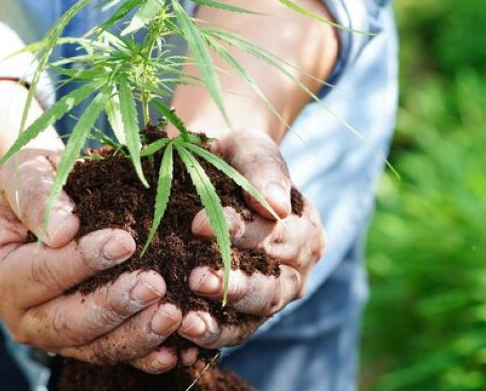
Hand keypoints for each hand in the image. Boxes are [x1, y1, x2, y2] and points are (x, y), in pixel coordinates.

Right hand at [0, 149, 184, 373]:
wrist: (49, 203)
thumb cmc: (38, 181)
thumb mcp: (27, 173)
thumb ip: (36, 197)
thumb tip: (63, 231)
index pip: (40, 274)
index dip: (82, 260)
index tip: (125, 241)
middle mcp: (20, 317)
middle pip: (67, 322)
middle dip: (113, 305)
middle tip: (154, 284)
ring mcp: (53, 337)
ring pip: (95, 347)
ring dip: (137, 335)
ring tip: (173, 314)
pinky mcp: (84, 345)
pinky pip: (116, 356)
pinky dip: (146, 355)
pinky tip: (177, 350)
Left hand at [177, 129, 326, 349]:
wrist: (205, 172)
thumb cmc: (229, 155)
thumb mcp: (246, 146)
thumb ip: (262, 168)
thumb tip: (276, 206)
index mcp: (305, 228)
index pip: (278, 235)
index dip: (241, 232)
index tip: (197, 225)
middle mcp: (296, 269)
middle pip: (272, 285)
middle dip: (234, 284)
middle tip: (195, 280)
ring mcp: (272, 296)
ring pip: (254, 317)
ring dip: (221, 321)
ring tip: (187, 321)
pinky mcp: (244, 316)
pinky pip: (231, 333)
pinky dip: (208, 338)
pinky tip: (180, 340)